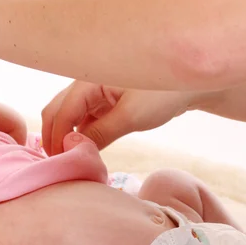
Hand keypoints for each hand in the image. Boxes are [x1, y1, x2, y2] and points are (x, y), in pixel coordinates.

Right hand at [41, 80, 192, 155]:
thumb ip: (99, 133)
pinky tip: (86, 150)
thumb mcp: (131, 116)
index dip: (56, 139)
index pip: (61, 112)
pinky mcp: (105, 101)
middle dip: (54, 136)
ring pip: (69, 115)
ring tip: (72, 160)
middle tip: (60, 164)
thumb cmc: (164, 93)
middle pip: (57, 110)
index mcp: (89, 80)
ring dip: (67, 136)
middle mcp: (87, 83)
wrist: (191, 83)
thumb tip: (73, 148)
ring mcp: (95, 92)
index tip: (61, 164)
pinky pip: (85, 118)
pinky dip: (82, 134)